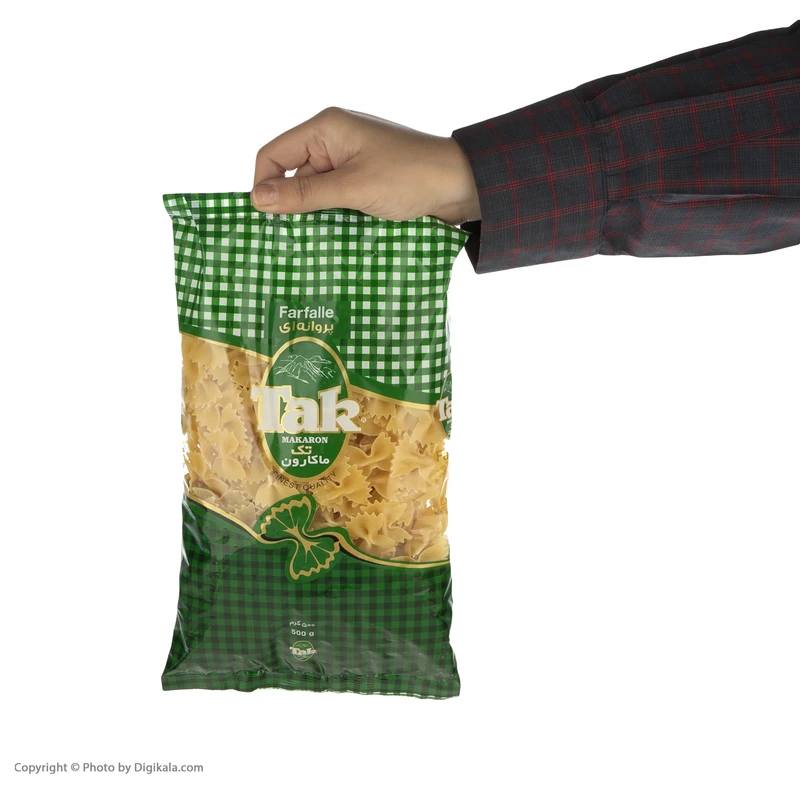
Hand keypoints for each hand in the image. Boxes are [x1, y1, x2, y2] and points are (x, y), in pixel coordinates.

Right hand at [250, 107, 479, 225]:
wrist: (462, 184)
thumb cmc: (411, 177)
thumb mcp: (353, 188)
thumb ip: (305, 195)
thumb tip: (257, 199)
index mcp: (326, 129)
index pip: (274, 154)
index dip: (263, 186)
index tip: (263, 222)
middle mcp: (333, 142)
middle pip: (293, 177)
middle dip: (290, 208)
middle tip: (285, 244)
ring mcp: (350, 164)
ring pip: (315, 194)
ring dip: (314, 218)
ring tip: (309, 248)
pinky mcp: (364, 183)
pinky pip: (336, 201)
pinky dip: (333, 220)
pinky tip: (331, 243)